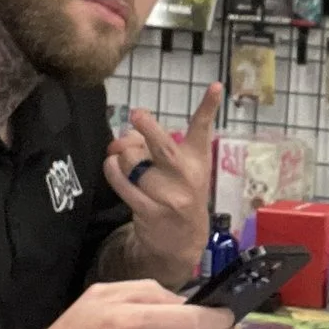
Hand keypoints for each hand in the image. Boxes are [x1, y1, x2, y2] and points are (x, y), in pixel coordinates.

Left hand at [105, 82, 221, 284]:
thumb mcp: (180, 169)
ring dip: (122, 155)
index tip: (216, 86)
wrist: (182, 242)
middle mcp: (186, 176)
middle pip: (164, 147)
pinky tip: (112, 166)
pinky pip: (123, 183)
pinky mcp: (149, 211)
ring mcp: (169, 196)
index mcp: (198, 160)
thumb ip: (156, 147)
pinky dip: (112, 170)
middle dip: (148, 128)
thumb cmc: (178, 193)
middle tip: (136, 114)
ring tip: (124, 159)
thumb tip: (124, 136)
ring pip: (134, 162)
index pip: (203, 130)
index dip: (209, 107)